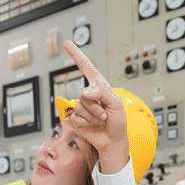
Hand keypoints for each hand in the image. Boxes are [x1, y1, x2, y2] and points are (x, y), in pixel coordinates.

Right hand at [61, 40, 129, 174]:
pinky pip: (77, 117)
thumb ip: (101, 93)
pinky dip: (86, 122)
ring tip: (101, 119)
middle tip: (105, 114)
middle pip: (84, 94)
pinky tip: (93, 125)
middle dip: (96, 106)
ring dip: (93, 115)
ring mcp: (82, 106)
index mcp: (99, 87)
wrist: (112, 140)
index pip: (86, 67)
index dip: (76, 55)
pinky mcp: (77, 118)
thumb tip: (85, 92)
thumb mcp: (116, 104)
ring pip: (80, 106)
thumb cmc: (118, 121)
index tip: (67, 44)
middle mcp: (89, 95)